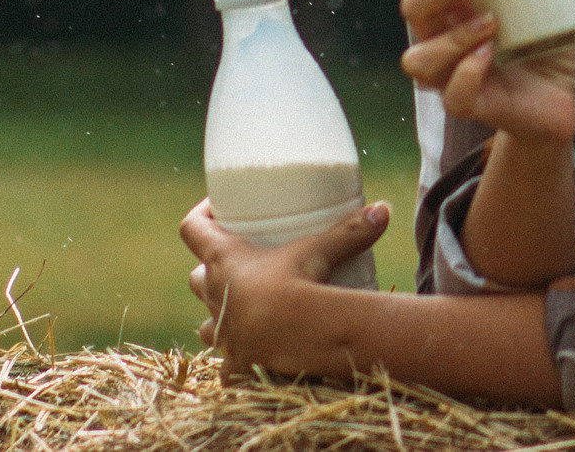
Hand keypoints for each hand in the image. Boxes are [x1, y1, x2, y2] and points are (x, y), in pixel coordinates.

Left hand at [181, 197, 389, 374]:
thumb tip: (383, 210)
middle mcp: (214, 294)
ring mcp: (221, 331)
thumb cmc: (295, 285)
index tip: (215, 209)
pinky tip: (253, 360)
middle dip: (210, 274)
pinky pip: (227, 365)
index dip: (199, 217)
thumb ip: (350, 231)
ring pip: (206, 324)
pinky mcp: (233, 363)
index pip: (192, 229)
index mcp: (224, 260)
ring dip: (219, 317)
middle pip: (196, 278)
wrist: (290, 338)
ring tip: (244, 315)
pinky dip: (237, 362)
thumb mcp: (320, 252)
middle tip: (238, 267)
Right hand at [399, 0, 574, 145]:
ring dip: (452, 37)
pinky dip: (467, 74)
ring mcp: (452, 73)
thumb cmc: (540, 40)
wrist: (556, 101)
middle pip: (414, 7)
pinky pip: (452, 96)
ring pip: (419, 58)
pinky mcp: (472, 105)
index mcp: (457, 2)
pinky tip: (491, 56)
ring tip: (493, 23)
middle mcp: (444, 35)